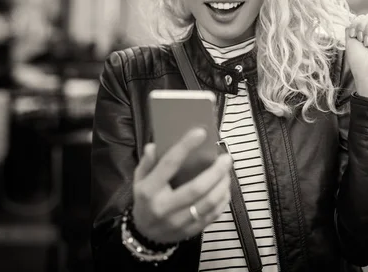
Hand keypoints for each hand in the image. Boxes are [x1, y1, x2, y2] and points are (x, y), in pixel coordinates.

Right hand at [132, 128, 231, 243]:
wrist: (145, 235)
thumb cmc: (146, 199)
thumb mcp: (140, 179)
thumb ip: (148, 162)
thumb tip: (155, 145)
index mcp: (150, 190)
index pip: (169, 165)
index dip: (185, 147)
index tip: (201, 133)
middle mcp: (164, 207)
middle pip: (196, 188)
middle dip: (216, 172)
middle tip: (226, 158)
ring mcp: (178, 221)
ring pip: (208, 203)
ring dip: (222, 185)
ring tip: (227, 172)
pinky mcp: (190, 231)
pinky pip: (213, 215)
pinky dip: (223, 199)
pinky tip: (225, 188)